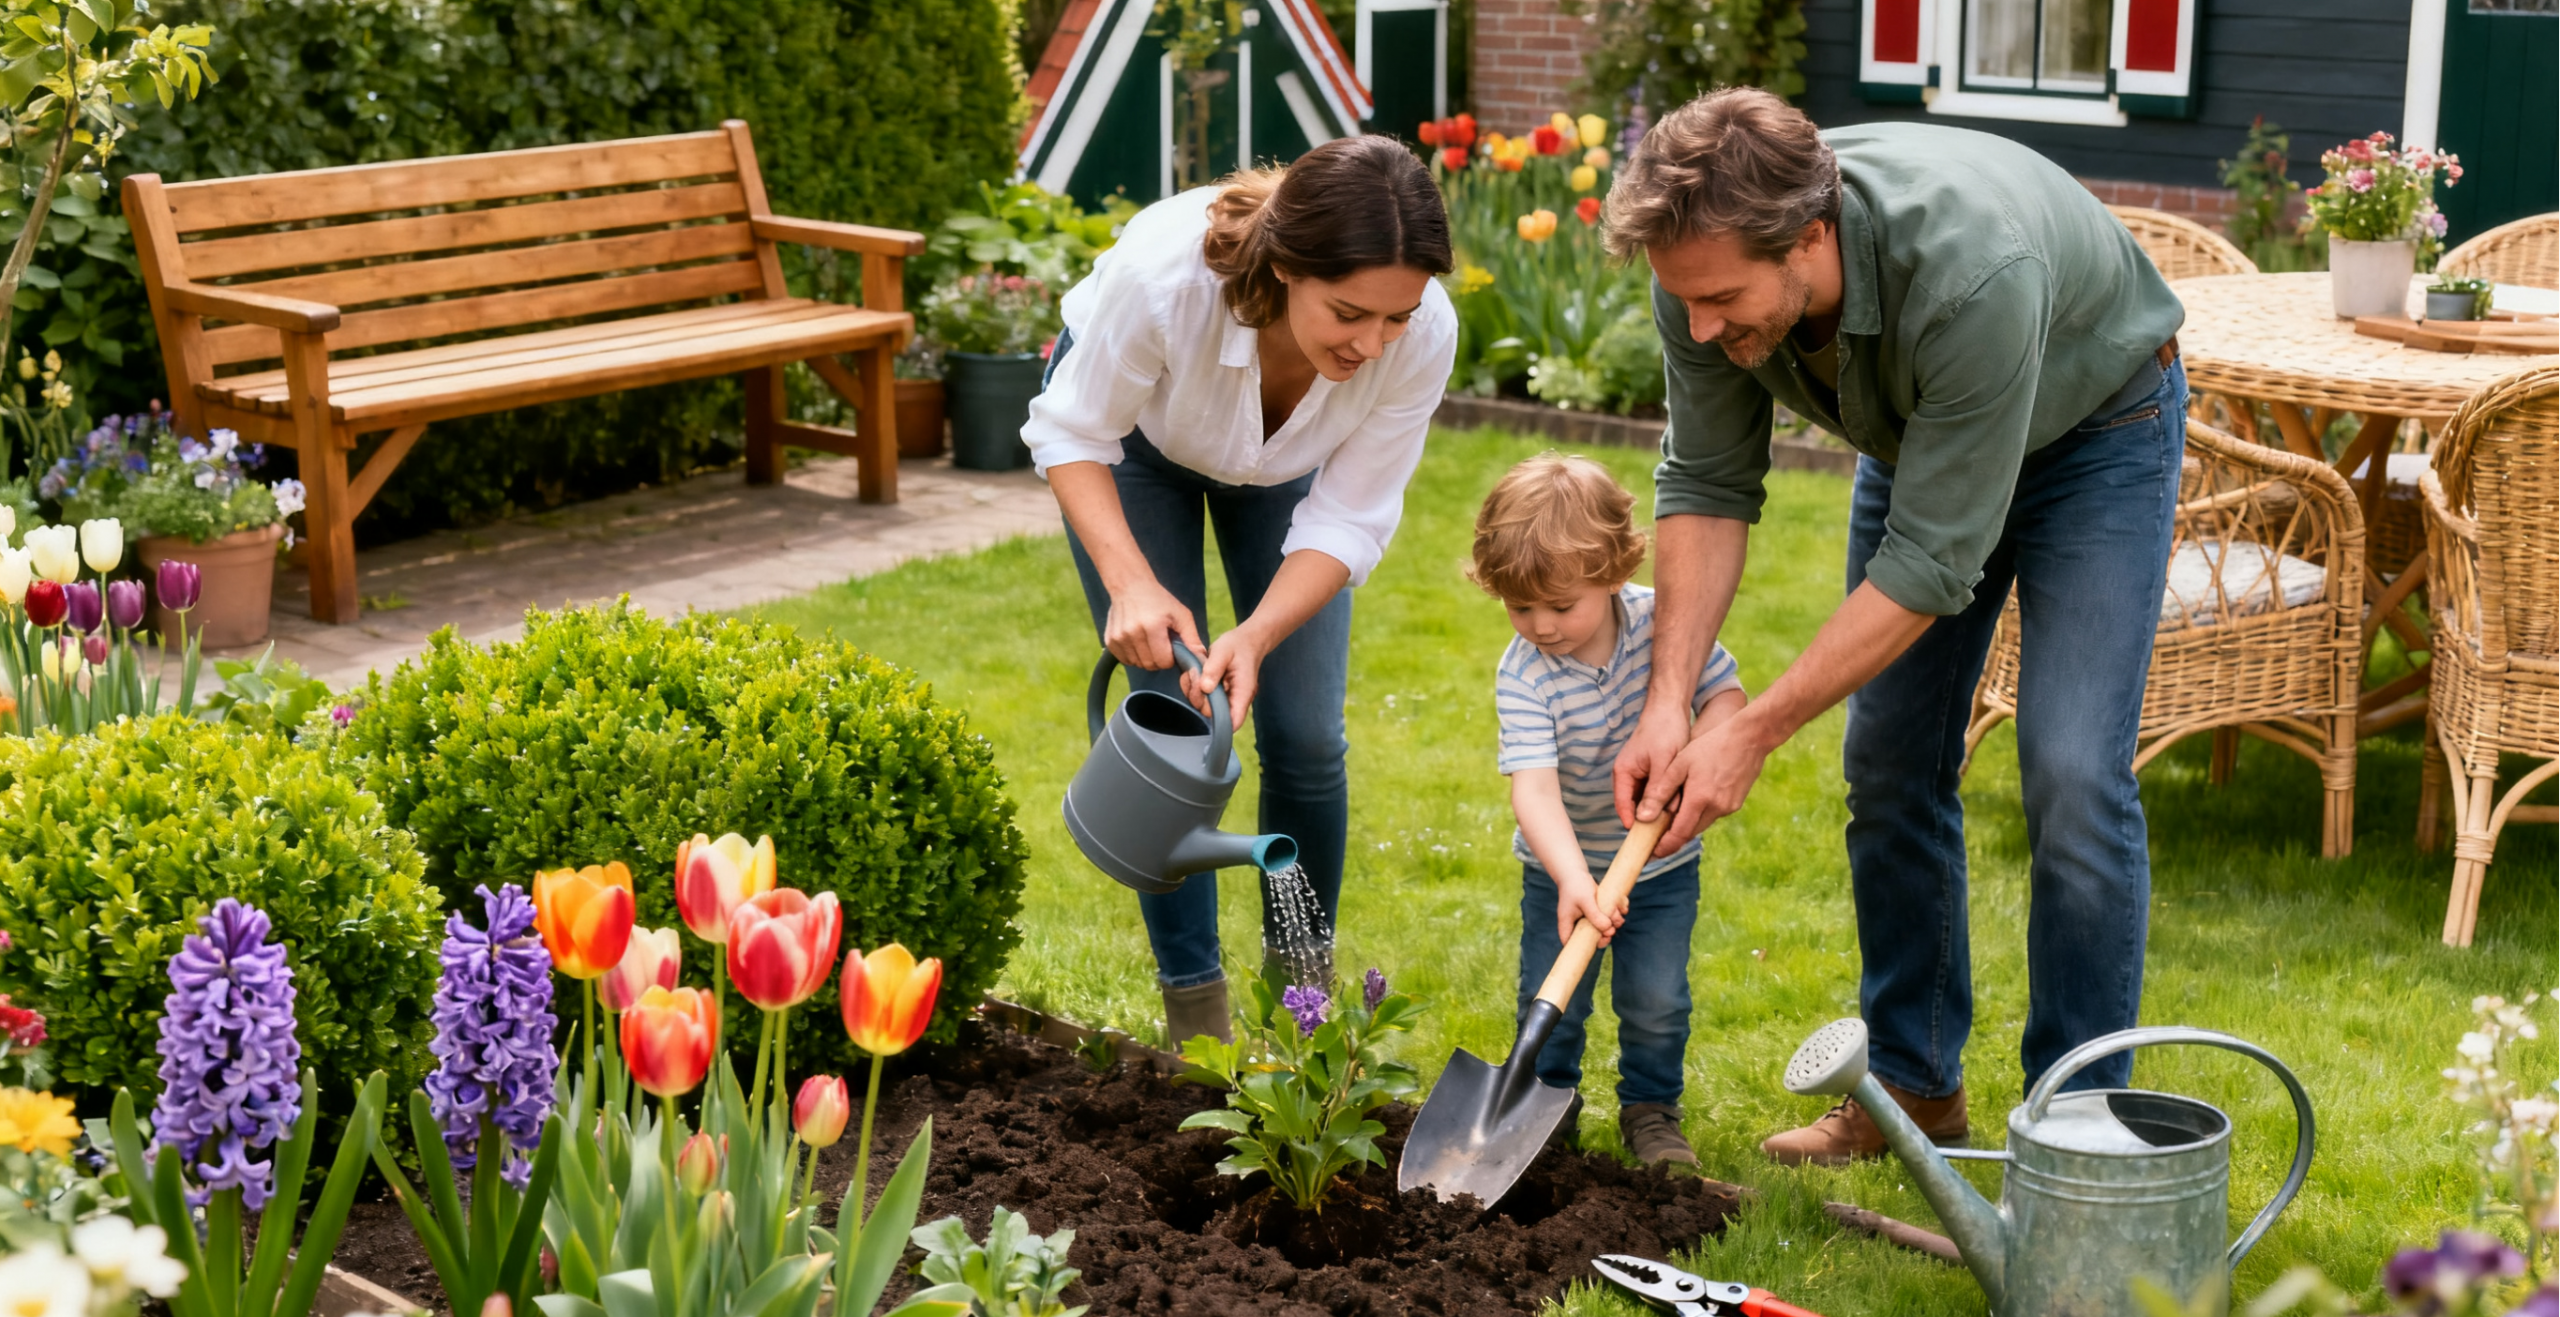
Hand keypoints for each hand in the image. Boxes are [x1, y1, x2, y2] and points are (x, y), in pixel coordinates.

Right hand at [1104, 577, 1202, 672]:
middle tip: (1160, 643)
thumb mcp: (1181, 614)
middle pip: (1150, 665)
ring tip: (1149, 640)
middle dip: (1159, 659)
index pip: (1163, 661)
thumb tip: (1201, 658)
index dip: (1170, 657)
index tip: (1170, 646)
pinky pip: (1125, 660)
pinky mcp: (1110, 641)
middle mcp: (1132, 633)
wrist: (1130, 585)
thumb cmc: (1159, 600)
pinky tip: (1137, 641)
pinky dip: (1133, 655)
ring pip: (1137, 664)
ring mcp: (1119, 638)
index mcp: (1152, 627)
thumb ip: (1191, 637)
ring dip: (1146, 657)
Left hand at [1189, 627, 1268, 725]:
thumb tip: (1205, 688)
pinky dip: (1193, 688)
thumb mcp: (1224, 651)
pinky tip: (1193, 673)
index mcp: (1243, 693)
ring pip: (1205, 707)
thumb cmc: (1239, 645)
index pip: (1233, 721)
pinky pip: (1202, 697)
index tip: (1205, 699)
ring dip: (1194, 692)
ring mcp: (1225, 697)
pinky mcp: (1217, 693)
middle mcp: (1235, 699)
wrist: (1246, 640)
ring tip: (1194, 672)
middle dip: (1199, 698)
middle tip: (1195, 676)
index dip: (1218, 721)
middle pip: (1214, 715)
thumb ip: (1214, 669)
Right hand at [1557, 871, 1625, 947]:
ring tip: (1618, 911)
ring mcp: (1588, 918)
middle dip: (1606, 933)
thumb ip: (1595, 916)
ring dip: (1615, 921)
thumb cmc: (1576, 886)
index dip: (1587, 946)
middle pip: (1593, 938)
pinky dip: (1618, 911)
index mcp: (1568, 924)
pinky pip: (1609, 916)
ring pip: (1604, 927)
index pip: (1573, 944)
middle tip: (1613, 928)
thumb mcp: (1585, 900)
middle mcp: (1578, 924)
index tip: (1601, 939)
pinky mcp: (1597, 910)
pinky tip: (1621, 904)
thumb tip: (1608, 929)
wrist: (1575, 872)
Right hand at [1613, 706, 1692, 829]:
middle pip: (1635, 807)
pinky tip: (1679, 807)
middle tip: (1663, 838)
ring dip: (1659, 811)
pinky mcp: (1651, 772)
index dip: (1633, 825)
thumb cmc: (1665, 730)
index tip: (1646, 841)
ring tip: (1673, 826)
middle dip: (1648, 822)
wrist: (1671, 708)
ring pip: (1647, 802)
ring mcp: (1639, 774)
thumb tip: (1649, 818)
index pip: (1623, 806)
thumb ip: (1656, 790)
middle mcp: (1628, 776)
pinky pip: (1655, 793)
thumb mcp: (1662, 763)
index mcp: (1623, 773)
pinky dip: (1665, 800)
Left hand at [1647, 713, 1771, 855]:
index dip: (1664, 847)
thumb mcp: (1680, 764)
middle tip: (1654, 843)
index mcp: (1700, 799)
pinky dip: (1699, 815)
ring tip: (1668, 824)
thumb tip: (1643, 817)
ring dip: (1686, 826)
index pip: (1679, 834)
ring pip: (1701, 824)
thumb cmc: (1711, 745)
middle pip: (1690, 833)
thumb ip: (1660, 792)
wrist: (1750, 737)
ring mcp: (1729, 807)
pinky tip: (1690, 806)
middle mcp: (1717, 808)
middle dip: (1672, 840)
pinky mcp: (1736, 803)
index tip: (1650, 854)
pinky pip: (1713, 815)